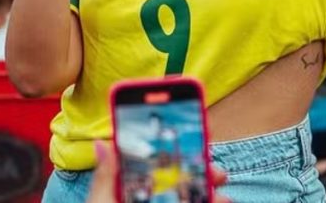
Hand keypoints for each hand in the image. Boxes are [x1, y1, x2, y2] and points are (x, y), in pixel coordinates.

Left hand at [87, 141, 231, 202]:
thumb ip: (105, 182)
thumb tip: (103, 144)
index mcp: (129, 193)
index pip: (151, 166)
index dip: (172, 147)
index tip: (192, 129)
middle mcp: (151, 201)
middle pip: (180, 183)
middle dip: (202, 174)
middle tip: (217, 172)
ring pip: (194, 200)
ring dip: (210, 197)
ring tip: (222, 198)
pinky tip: (219, 202)